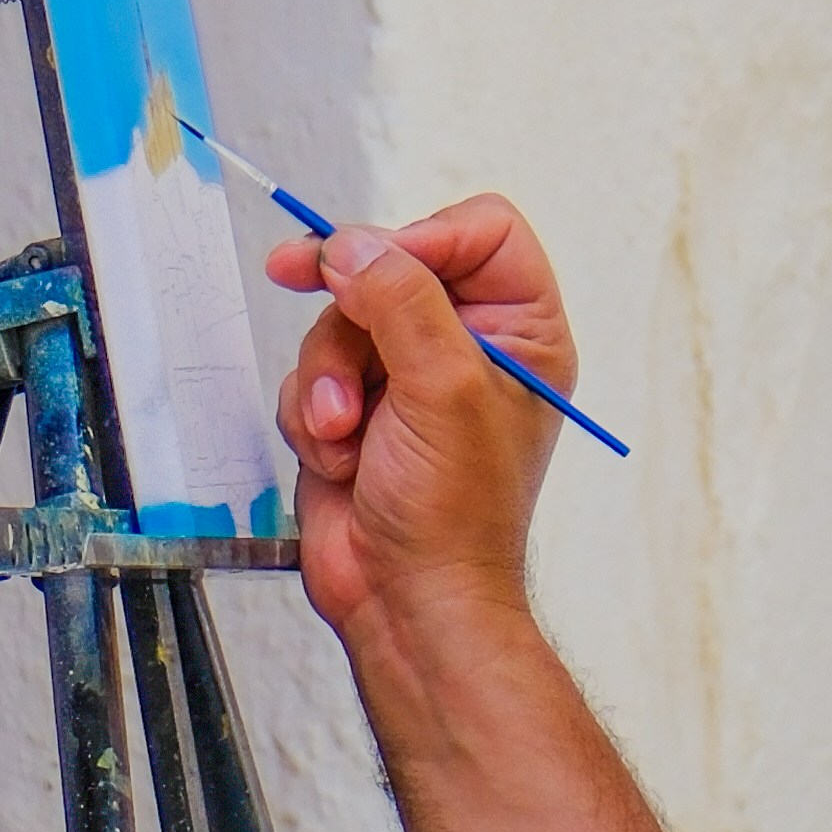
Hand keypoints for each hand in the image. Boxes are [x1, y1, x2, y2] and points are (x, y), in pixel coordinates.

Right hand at [273, 197, 577, 659]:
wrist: (406, 600)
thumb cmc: (455, 515)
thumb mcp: (443, 386)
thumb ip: (400, 299)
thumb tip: (354, 246)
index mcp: (521, 332)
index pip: (480, 231)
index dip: (427, 238)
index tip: (383, 267)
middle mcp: (468, 346)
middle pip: (391, 267)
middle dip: (354, 317)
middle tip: (322, 308)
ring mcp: (407, 377)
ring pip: (339, 321)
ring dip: (328, 377)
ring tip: (344, 431)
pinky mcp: (355, 408)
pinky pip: (310, 371)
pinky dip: (311, 411)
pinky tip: (337, 457)